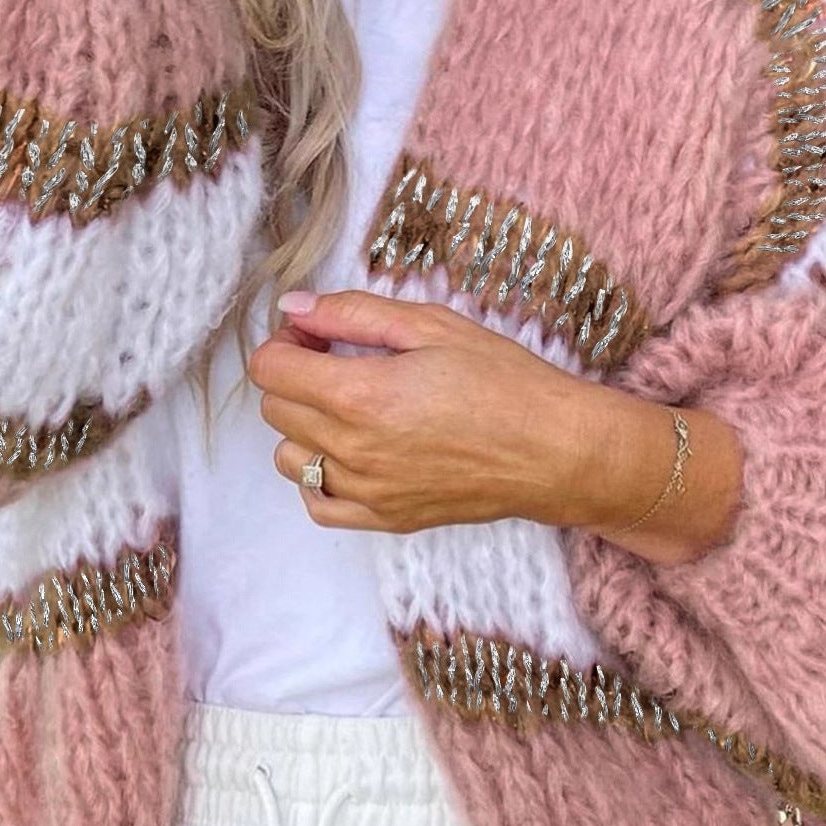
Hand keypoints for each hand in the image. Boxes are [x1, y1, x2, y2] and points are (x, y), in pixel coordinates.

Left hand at [250, 289, 746, 560]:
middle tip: (337, 357)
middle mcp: (354, 451)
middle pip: (276, 410)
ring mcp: (368, 492)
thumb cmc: (503, 379)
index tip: (315, 334)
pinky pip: (318, 504)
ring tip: (349, 405)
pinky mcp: (386, 519)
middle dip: (294, 376)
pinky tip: (352, 450)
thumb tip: (293, 307)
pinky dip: (320, 476)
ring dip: (304, 425)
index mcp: (361, 395)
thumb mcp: (431, 325)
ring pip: (290, 458)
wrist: (555, 449)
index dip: (285, 342)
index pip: (270, 371)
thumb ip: (352, 313)